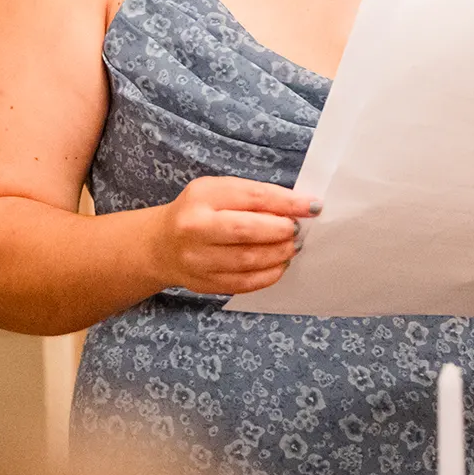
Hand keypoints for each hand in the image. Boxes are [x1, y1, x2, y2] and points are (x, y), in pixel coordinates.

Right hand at [155, 176, 318, 295]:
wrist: (161, 245)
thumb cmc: (199, 211)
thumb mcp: (219, 190)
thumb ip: (254, 196)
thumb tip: (297, 207)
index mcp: (203, 196)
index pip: (252, 197)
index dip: (287, 203)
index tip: (312, 206)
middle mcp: (195, 228)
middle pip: (248, 232)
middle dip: (282, 231)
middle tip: (297, 230)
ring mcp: (197, 260)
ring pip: (248, 261)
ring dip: (279, 254)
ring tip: (291, 247)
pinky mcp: (204, 284)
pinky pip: (244, 283)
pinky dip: (269, 275)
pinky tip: (279, 264)